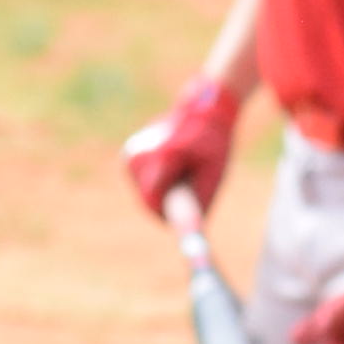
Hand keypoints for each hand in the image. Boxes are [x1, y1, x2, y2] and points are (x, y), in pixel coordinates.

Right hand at [122, 72, 239, 223]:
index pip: (155, 200)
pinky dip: (158, 183)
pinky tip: (173, 165)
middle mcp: (140, 154)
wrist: (202, 112)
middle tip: (191, 189)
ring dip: (164, 192)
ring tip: (183, 171)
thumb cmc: (213, 144)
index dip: (169, 216)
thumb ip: (199, 200)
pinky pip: (143, 184)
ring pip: (146, 194)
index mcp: (163, 156)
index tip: (184, 228)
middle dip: (169, 203)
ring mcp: (131, 154)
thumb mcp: (214, 173)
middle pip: (150, 200)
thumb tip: (191, 231)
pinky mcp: (128, 156)